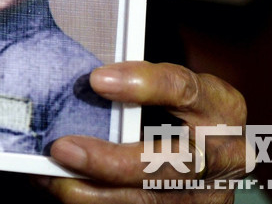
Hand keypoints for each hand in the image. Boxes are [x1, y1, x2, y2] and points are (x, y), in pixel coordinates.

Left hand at [38, 61, 247, 202]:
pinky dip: (91, 201)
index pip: (184, 91)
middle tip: (63, 149)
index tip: (96, 80)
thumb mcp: (170, 86)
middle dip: (110, 161)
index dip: (143, 85)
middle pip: (169, 164)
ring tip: (48, 174)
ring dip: (90, 191)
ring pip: (145, 201)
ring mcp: (206, 195)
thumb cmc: (176, 106)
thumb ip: (137, 83)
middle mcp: (223, 156)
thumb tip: (83, 85)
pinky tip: (58, 186)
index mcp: (221, 107)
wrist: (208, 148)